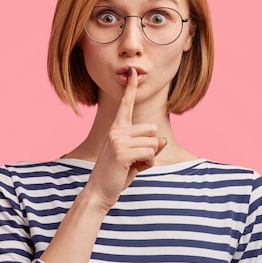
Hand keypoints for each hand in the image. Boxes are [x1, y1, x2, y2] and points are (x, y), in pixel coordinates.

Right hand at [84, 67, 166, 210]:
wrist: (99, 192)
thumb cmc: (117, 175)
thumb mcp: (135, 159)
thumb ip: (148, 147)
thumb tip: (162, 140)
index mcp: (116, 129)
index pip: (125, 105)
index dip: (130, 88)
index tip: (133, 71)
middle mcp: (115, 131)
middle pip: (152, 130)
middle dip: (151, 147)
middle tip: (135, 161)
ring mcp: (117, 141)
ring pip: (153, 143)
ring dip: (149, 158)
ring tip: (133, 166)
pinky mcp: (122, 152)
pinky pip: (150, 153)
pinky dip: (147, 164)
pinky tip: (133, 170)